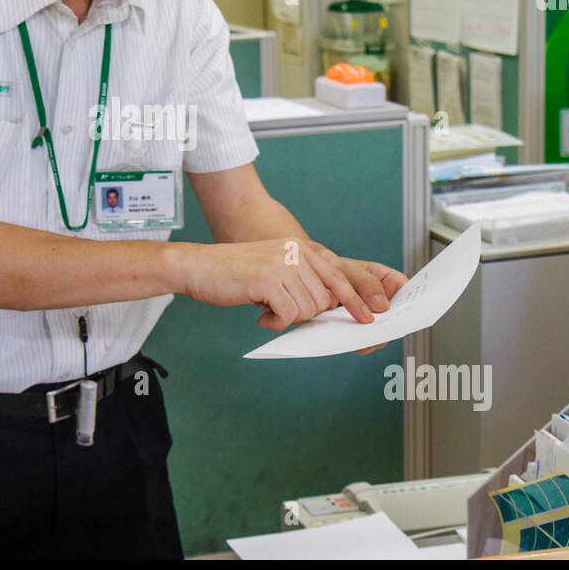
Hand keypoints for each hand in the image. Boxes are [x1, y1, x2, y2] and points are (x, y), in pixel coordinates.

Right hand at [176, 239, 405, 334]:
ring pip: (308, 309)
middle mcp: (296, 252)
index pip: (338, 276)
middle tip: (281, 311)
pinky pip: (288, 315)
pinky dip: (275, 322)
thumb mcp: (274, 267)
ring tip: (267, 308)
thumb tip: (327, 305)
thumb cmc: (234, 273)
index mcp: (300, 247)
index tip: (370, 318)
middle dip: (306, 313)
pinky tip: (261, 316)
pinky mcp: (268, 280)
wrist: (198, 266)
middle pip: (324, 299)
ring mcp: (283, 264)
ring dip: (288, 317)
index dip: (357, 299)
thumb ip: (301, 280)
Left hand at [308, 243, 407, 353]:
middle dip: (390, 326)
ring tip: (365, 339)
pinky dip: (359, 342)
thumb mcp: (350, 270)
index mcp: (390, 282)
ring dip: (374, 337)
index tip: (407, 315)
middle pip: (397, 318)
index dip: (413, 305)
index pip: (410, 294)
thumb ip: (367, 284)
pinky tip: (353, 341)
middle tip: (382, 331)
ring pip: (381, 332)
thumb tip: (383, 306)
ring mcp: (372, 317)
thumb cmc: (334, 268)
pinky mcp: (359, 329)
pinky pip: (364, 339)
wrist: (311, 281)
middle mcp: (385, 301)